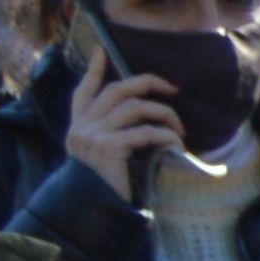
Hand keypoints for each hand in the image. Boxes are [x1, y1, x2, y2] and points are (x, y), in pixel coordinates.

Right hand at [64, 68, 184, 199]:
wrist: (94, 211)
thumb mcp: (104, 155)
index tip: (100, 49)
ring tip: (180, 129)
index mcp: (79, 126)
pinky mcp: (108, 148)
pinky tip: (177, 146)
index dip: (92, 69)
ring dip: (165, 114)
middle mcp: (82, 127)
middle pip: (116, 90)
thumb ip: (113, 134)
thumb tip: (145, 117)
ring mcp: (92, 136)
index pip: (83, 91)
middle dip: (148, 83)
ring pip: (135, 107)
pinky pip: (146, 132)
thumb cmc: (107, 185)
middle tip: (173, 89)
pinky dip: (167, 136)